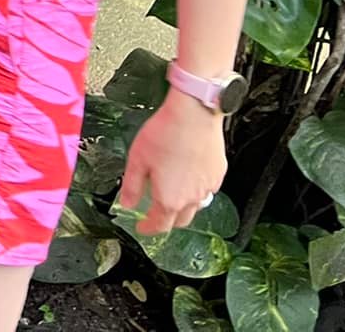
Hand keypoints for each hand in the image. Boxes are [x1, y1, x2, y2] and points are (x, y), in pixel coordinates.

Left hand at [118, 91, 227, 235]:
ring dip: (183, 206)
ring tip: (172, 195)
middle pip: (180, 221)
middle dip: (167, 221)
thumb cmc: (165, 134)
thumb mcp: (137, 160)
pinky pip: (207, 189)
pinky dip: (196, 189)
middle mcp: (192, 198)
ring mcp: (208, 187)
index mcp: (169, 199)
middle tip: (156, 214)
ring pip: (196, 206)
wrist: (194, 115)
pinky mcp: (218, 174)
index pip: (159, 225)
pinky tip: (188, 176)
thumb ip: (131, 186)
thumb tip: (126, 203)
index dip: (148, 228)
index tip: (141, 227)